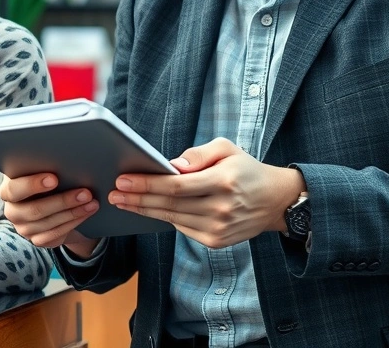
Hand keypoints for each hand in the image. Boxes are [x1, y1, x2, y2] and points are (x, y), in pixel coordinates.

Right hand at [0, 173, 100, 257]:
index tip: (54, 178)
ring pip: (48, 223)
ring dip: (73, 212)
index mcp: (8, 190)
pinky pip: (55, 234)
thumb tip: (64, 160)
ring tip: (91, 202)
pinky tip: (86, 212)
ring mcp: (23, 228)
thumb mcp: (42, 172)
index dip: (32, 185)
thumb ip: (44, 168)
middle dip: (62, 201)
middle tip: (85, 192)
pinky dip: (74, 222)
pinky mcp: (37, 240)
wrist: (54, 203)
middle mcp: (12, 211)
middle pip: (34, 210)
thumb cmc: (47, 181)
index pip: (14, 189)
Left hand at [109, 137, 306, 249]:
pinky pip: (181, 228)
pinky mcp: (216, 241)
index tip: (123, 179)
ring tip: (122, 201)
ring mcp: (218, 228)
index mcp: (223, 182)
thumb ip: (198, 154)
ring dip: (143, 210)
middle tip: (113, 192)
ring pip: (172, 218)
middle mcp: (221, 208)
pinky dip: (163, 218)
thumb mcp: (226, 149)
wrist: (274, 200)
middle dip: (137, 198)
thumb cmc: (245, 169)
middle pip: (169, 205)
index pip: (176, 186)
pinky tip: (146, 209)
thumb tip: (170, 166)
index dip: (147, 184)